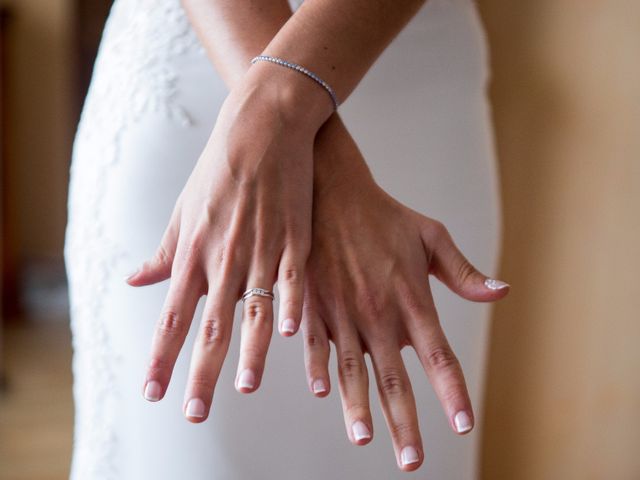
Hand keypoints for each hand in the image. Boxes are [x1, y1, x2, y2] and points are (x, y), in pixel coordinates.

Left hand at [126, 63, 332, 420]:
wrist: (261, 129)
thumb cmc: (219, 170)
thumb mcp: (183, 210)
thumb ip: (164, 252)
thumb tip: (136, 282)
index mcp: (193, 253)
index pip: (173, 317)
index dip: (162, 358)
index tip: (154, 392)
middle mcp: (224, 258)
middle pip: (210, 326)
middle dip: (200, 372)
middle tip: (194, 412)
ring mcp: (260, 249)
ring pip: (253, 310)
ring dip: (250, 353)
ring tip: (247, 387)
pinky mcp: (293, 238)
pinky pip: (292, 279)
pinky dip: (291, 306)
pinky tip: (293, 334)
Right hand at [300, 115, 509, 470]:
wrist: (331, 191)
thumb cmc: (383, 215)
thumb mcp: (431, 237)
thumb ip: (463, 272)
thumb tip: (502, 293)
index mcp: (411, 300)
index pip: (439, 357)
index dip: (453, 395)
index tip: (463, 426)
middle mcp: (379, 314)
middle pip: (395, 378)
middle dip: (404, 422)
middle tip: (412, 460)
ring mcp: (343, 311)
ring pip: (353, 371)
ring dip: (358, 408)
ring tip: (364, 439)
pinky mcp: (315, 306)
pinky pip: (317, 345)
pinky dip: (319, 370)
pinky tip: (323, 393)